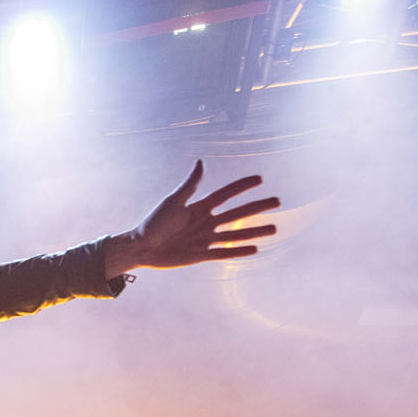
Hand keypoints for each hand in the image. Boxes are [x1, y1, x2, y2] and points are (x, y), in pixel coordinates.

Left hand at [107, 160, 279, 277]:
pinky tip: (255, 248)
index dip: (241, 186)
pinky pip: (223, 252)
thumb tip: (201, 162)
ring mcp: (204, 238)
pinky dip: (238, 250)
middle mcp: (205, 222)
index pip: (225, 194)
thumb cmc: (153, 223)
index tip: (260, 179)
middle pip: (237, 213)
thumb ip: (190, 185)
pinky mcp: (200, 255)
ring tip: (274, 228)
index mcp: (198, 207)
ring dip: (254, 231)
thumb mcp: (172, 202)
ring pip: (235, 234)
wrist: (141, 248)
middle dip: (257, 207)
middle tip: (277, 202)